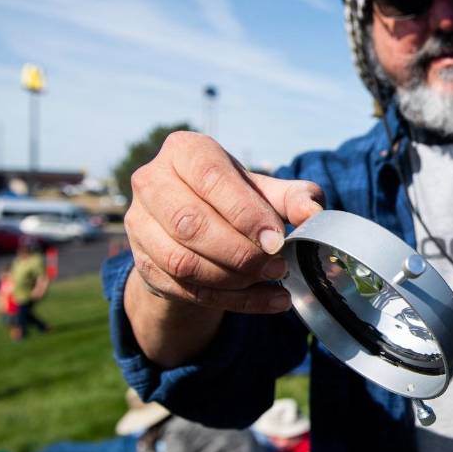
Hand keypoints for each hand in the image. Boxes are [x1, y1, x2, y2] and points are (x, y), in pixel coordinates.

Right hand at [125, 131, 322, 314]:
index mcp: (184, 151)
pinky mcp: (143, 264)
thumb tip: (313, 213)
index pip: (211, 178)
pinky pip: (185, 290)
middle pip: (189, 223)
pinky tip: (267, 300)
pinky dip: (231, 300)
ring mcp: (139, 225)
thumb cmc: (235, 199)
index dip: (245, 212)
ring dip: (233, 279)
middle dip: (240, 252)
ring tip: (272, 280)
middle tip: (277, 266)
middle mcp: (152, 182)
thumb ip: (294, 197)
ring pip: (182, 261)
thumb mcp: (266, 191)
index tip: (277, 240)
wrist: (197, 230)